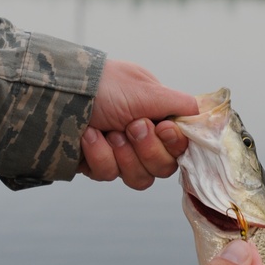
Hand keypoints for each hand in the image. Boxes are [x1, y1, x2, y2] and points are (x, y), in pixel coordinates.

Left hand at [80, 59, 197, 189]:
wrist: (57, 95)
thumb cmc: (104, 86)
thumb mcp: (146, 89)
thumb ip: (181, 104)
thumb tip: (207, 115)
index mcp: (157, 115)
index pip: (181, 145)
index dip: (174, 143)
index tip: (162, 128)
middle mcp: (141, 137)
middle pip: (164, 167)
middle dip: (147, 149)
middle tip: (130, 126)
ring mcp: (119, 154)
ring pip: (140, 178)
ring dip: (123, 155)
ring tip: (108, 132)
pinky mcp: (96, 165)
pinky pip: (109, 175)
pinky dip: (99, 155)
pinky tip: (89, 137)